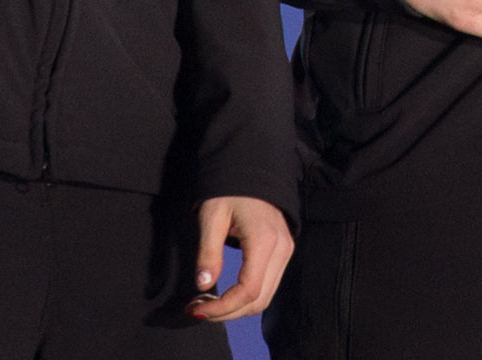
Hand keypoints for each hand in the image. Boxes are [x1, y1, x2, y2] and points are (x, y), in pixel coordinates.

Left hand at [187, 194, 292, 322]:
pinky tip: (223, 294)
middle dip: (226, 313)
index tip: (195, 308)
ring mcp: (286, 251)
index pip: (248, 291)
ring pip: (265, 298)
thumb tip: (203, 285)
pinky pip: (267, 286)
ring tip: (206, 303)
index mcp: (264, 240)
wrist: (251, 167)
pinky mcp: (283, 252)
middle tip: (196, 309)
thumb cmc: (228, 189)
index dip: (222, 308)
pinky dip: (245, 297)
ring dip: (235, 308)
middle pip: (258, 301)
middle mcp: (281, 249)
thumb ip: (208, 252)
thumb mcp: (211, 216)